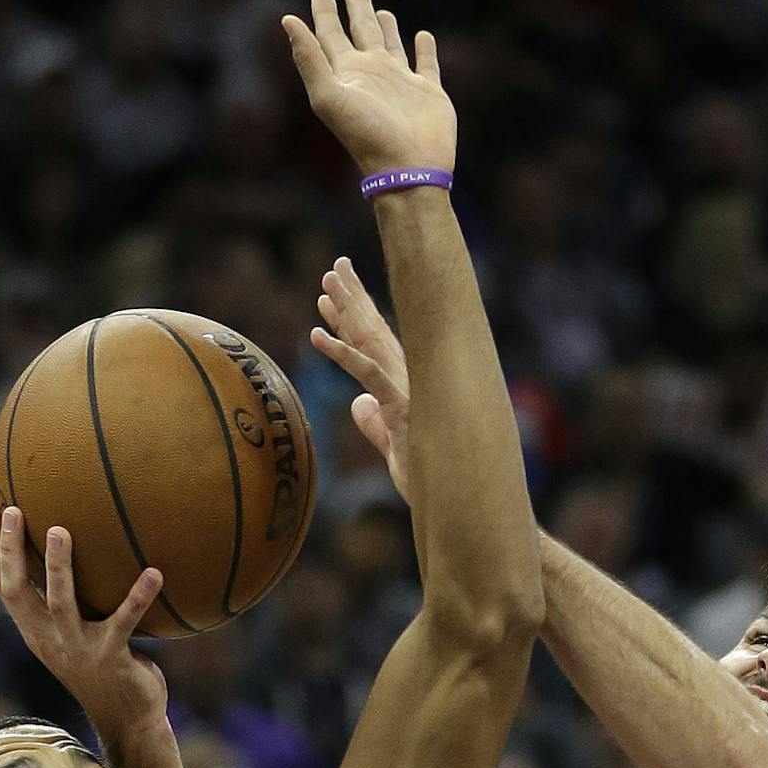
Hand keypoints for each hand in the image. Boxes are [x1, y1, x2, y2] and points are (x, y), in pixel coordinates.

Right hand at [0, 507, 170, 749]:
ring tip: (61, 531)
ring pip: (61, 603)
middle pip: (18, 591)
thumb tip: (72, 550)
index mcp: (36, 632)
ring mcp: (79, 649)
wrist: (128, 721)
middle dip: (10, 550)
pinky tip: (155, 572)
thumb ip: (66, 603)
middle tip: (13, 510)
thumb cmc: (104, 669)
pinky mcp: (112, 658)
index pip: (3, 587)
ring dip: (59, 567)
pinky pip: (124, 620)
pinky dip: (139, 596)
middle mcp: (50, 639)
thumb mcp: (75, 636)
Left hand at [282, 0, 455, 176]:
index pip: (331, 35)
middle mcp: (373, 75)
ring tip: (382, 11)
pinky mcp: (428, 92)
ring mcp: (401, 83)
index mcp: (348, 74)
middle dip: (356, 9)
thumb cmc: (367, 136)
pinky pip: (427, 64)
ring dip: (387, 28)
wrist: (408, 169)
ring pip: (392, 46)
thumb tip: (287, 19)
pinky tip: (423, 37)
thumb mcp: (330, 96)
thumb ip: (309, 58)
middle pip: (362, 32)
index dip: (324, 14)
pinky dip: (425, 49)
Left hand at [311, 256, 410, 501]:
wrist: (452, 499)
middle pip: (374, 331)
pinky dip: (340, 353)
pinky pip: (366, 374)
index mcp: (404, 388)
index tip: (332, 297)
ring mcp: (406, 390)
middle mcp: (408, 380)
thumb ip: (374, 424)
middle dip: (354, 298)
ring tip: (326, 283)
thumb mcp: (390, 448)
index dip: (352, 319)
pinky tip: (316, 335)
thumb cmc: (426, 478)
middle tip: (334, 268)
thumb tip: (356, 403)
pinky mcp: (400, 407)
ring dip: (347, 309)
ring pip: (371, 341)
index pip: (375, 347)